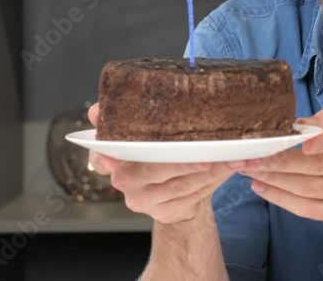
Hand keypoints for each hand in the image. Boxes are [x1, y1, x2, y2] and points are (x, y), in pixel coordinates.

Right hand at [87, 103, 234, 223]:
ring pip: (179, 185)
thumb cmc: (156, 154)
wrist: (172, 190)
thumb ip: (122, 122)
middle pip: (155, 171)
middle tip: (206, 157)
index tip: (115, 158)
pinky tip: (225, 170)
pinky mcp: (164, 212)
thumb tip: (95, 111)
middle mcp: (125, 182)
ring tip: (227, 159)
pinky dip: (212, 182)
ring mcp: (144, 201)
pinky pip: (192, 196)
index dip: (106, 157)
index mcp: (113, 159)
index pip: (102, 158)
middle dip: (183, 164)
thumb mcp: (140, 135)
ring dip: (207, 172)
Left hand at [235, 108, 322, 233]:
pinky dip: (280, 197)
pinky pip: (306, 208)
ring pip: (306, 187)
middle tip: (247, 152)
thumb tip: (296, 123)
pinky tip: (261, 187)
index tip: (302, 139)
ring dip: (272, 177)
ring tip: (246, 167)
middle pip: (316, 165)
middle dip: (277, 158)